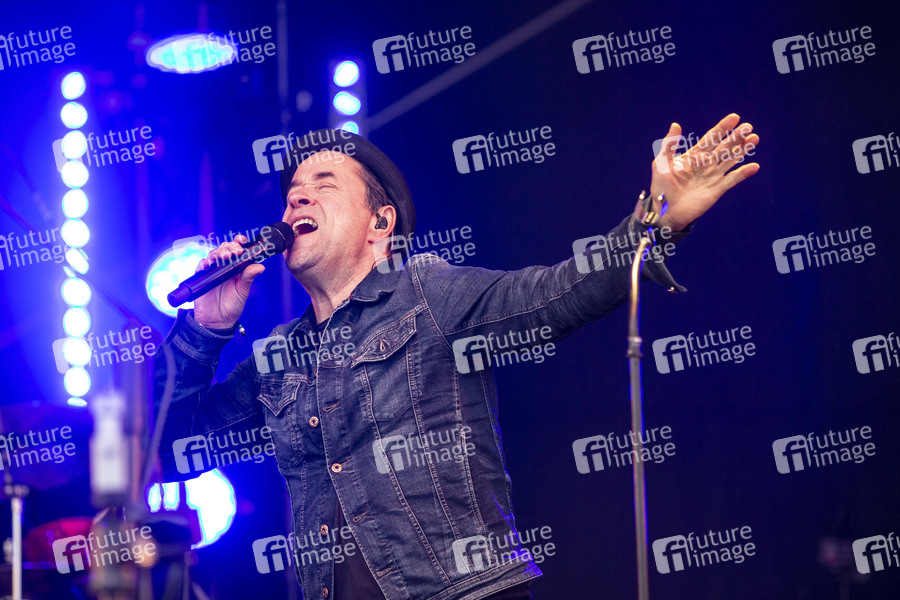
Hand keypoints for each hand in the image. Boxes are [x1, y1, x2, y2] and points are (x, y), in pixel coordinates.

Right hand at [192, 235, 264, 328]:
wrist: (218, 321)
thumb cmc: (232, 305)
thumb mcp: (243, 290)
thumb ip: (249, 277)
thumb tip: (260, 266)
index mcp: (236, 267)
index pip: (236, 249)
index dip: (238, 242)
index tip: (241, 240)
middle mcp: (223, 267)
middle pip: (224, 249)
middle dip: (229, 247)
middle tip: (234, 252)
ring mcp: (212, 271)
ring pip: (212, 255)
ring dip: (218, 253)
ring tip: (224, 257)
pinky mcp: (201, 278)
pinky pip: (201, 266)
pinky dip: (204, 263)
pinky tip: (209, 264)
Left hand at [644, 113, 759, 230]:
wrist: (665, 211)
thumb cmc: (661, 187)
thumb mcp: (661, 164)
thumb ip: (669, 145)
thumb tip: (676, 124)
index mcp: (694, 155)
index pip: (711, 138)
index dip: (722, 128)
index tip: (734, 117)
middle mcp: (706, 164)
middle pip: (724, 147)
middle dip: (736, 137)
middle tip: (748, 127)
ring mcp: (713, 176)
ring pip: (731, 160)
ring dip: (743, 150)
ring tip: (754, 138)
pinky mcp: (717, 189)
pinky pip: (732, 180)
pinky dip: (743, 173)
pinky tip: (754, 166)